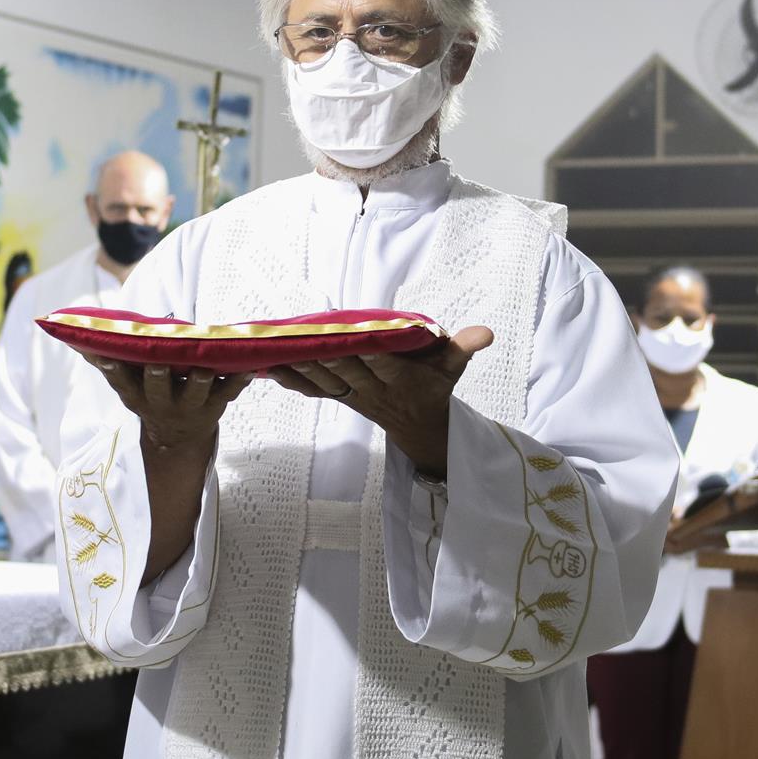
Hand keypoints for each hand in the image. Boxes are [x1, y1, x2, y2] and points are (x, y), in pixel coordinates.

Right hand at [88, 359, 252, 449]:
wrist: (178, 437)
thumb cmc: (149, 396)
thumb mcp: (126, 386)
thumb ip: (106, 361)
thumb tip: (75, 339)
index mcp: (137, 394)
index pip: (121, 382)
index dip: (113, 371)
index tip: (108, 357)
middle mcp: (162, 402)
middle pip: (159, 388)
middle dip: (159, 375)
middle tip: (158, 362)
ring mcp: (191, 405)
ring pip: (197, 392)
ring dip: (201, 379)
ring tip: (206, 366)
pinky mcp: (216, 405)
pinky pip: (230, 391)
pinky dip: (240, 380)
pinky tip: (250, 367)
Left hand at [264, 326, 493, 477]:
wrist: (419, 425)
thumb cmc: (435, 386)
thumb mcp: (452, 368)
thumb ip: (464, 349)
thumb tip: (487, 333)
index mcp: (402, 380)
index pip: (387, 366)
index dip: (374, 356)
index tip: (362, 341)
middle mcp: (375, 389)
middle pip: (349, 373)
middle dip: (329, 357)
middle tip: (309, 339)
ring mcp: (354, 395)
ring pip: (326, 381)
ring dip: (304, 367)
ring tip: (279, 350)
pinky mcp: (340, 397)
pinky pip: (313, 390)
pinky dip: (293, 379)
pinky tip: (271, 367)